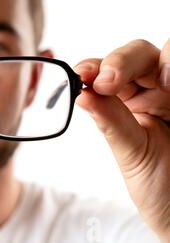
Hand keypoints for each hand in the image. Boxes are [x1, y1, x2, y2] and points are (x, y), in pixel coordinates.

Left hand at [75, 39, 169, 242]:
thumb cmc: (159, 187)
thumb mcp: (131, 154)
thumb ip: (111, 122)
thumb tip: (81, 94)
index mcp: (126, 102)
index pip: (109, 70)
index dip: (96, 66)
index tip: (83, 74)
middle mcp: (154, 92)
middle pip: (139, 55)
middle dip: (122, 61)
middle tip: (109, 81)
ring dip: (164, 62)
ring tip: (162, 87)